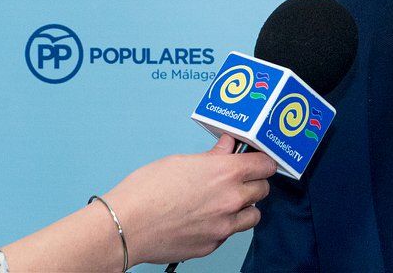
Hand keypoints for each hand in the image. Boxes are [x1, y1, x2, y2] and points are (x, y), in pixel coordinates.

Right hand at [105, 134, 277, 265]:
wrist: (126, 226)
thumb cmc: (147, 191)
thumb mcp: (181, 161)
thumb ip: (212, 156)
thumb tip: (227, 147)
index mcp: (226, 172)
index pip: (266, 165)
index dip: (262, 161)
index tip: (258, 161)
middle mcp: (231, 199)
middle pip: (263, 189)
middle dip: (254, 183)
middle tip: (239, 180)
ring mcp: (224, 226)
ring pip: (253, 215)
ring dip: (245, 208)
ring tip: (225, 202)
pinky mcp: (212, 245)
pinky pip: (230, 234)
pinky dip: (224, 226)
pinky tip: (206, 219)